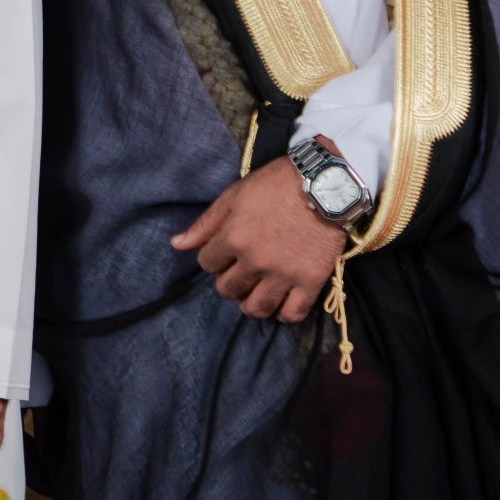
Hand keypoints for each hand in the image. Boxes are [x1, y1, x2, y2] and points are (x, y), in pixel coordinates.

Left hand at [170, 137, 349, 322]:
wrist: (323, 184)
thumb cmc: (275, 185)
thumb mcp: (234, 196)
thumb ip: (205, 224)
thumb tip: (176, 245)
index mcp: (234, 238)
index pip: (207, 264)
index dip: (213, 258)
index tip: (224, 252)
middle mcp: (256, 261)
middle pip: (228, 289)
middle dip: (228, 281)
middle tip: (239, 271)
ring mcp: (284, 275)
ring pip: (256, 308)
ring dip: (250, 303)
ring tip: (255, 291)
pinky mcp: (311, 282)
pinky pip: (292, 314)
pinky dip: (283, 313)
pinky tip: (281, 301)